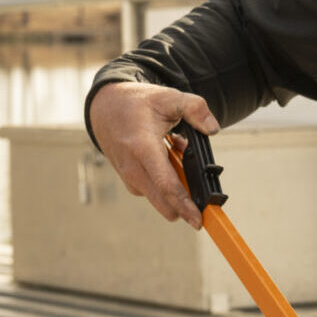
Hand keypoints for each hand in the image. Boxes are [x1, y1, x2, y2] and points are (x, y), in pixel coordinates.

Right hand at [87, 81, 219, 227]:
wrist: (104, 108)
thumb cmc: (136, 103)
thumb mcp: (168, 97)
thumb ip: (195, 108)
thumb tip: (212, 129)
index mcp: (143, 147)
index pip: (166, 185)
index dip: (184, 205)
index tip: (198, 220)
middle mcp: (133, 168)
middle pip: (162, 202)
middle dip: (184, 205)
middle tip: (201, 194)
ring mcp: (129, 177)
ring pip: (159, 198)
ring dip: (176, 186)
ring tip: (176, 154)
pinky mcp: (129, 181)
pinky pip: (153, 191)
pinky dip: (166, 182)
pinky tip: (167, 160)